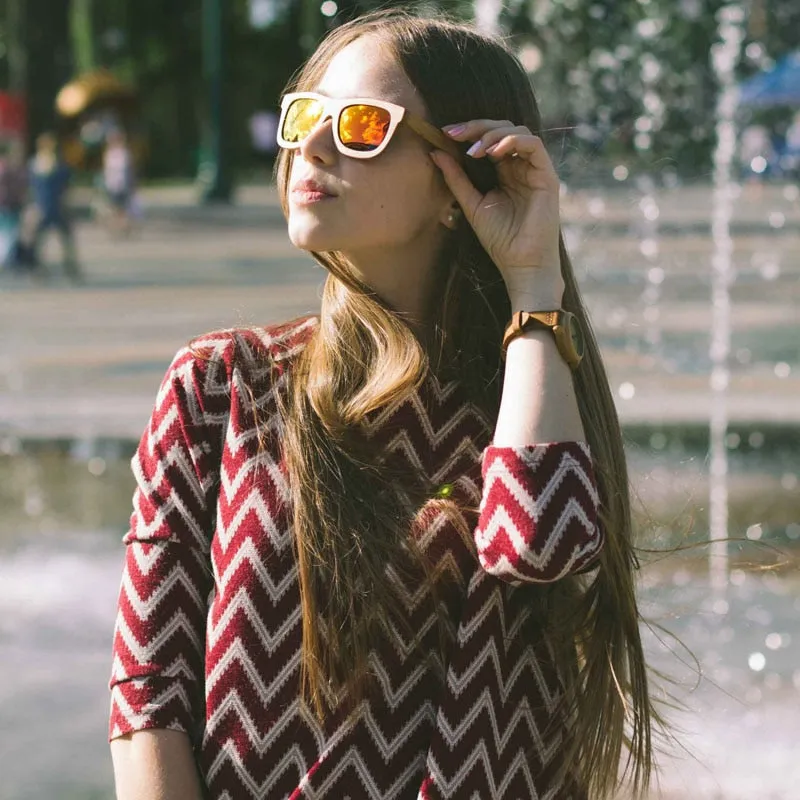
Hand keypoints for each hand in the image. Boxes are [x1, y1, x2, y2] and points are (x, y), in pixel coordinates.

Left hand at [430, 120, 564, 305]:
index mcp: (504, 172)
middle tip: (455, 134)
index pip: (488, 139)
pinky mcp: (547, 175)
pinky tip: (493, 152)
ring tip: (474, 149)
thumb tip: (435, 152)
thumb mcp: (471, 204)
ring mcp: (535, 170)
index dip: (469, 132)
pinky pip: (534, 145)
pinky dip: (512, 142)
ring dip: (493, 134)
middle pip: (503, 129)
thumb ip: (456, 178)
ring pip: (519, 131)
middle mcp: (520, 167)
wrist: (521, 264)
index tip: (446, 133)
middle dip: (477, 127)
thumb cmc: (500, 240)